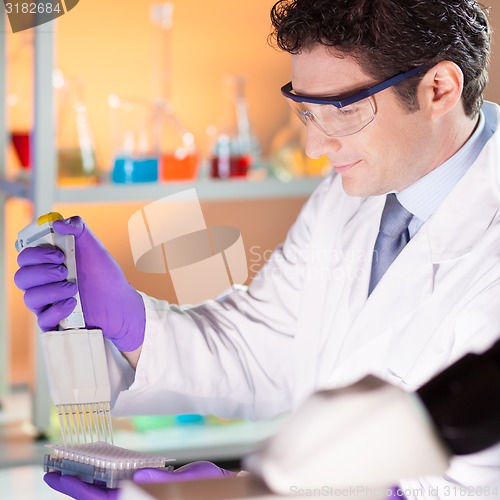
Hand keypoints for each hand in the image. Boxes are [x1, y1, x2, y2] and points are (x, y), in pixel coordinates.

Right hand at [14, 216, 144, 351]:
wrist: (121, 302)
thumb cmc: (105, 275)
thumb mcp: (95, 247)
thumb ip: (78, 228)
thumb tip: (57, 221)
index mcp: (48, 263)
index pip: (24, 257)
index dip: (35, 254)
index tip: (58, 254)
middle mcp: (43, 282)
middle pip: (21, 277)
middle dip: (43, 272)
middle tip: (65, 271)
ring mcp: (47, 303)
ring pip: (30, 298)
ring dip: (52, 291)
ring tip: (74, 288)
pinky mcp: (54, 321)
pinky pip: (42, 319)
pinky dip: (56, 310)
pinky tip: (73, 303)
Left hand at [43, 462, 234, 498]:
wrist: (230, 490)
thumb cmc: (217, 487)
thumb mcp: (200, 479)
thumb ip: (171, 481)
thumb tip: (139, 477)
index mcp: (150, 499)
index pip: (105, 499)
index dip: (79, 490)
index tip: (56, 475)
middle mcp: (142, 499)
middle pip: (101, 497)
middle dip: (76, 484)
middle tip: (53, 467)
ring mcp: (145, 495)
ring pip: (109, 492)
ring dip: (89, 480)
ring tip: (71, 464)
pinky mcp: (151, 489)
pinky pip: (125, 484)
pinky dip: (109, 476)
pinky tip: (103, 466)